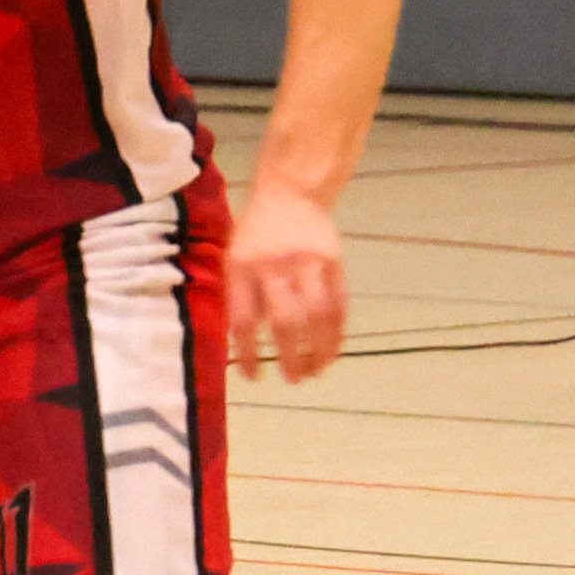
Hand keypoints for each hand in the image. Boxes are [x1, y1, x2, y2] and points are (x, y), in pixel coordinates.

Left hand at [226, 183, 348, 382]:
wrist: (291, 194)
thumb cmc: (256, 237)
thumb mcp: (235, 259)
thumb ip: (241, 298)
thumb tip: (247, 350)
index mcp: (242, 266)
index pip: (244, 320)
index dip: (248, 354)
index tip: (253, 377)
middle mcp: (275, 264)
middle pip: (285, 321)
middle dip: (290, 358)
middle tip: (293, 379)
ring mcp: (308, 262)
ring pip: (318, 317)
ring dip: (319, 351)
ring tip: (315, 372)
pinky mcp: (334, 262)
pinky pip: (339, 306)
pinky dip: (337, 335)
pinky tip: (331, 352)